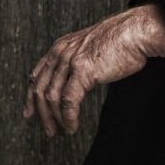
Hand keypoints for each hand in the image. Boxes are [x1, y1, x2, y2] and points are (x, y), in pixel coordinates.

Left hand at [22, 4, 164, 136]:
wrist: (135, 32)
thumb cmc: (119, 42)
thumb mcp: (89, 48)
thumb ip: (78, 61)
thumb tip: (75, 80)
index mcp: (60, 46)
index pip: (37, 74)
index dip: (30, 96)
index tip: (29, 113)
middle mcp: (61, 52)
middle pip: (40, 88)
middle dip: (41, 113)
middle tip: (48, 131)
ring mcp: (70, 60)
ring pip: (52, 96)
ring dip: (55, 118)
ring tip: (62, 131)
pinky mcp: (83, 70)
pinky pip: (69, 100)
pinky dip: (68, 117)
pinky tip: (72, 126)